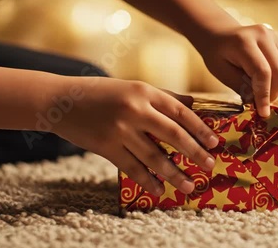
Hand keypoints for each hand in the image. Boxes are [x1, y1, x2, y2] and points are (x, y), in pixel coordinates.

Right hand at [51, 77, 218, 195]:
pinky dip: (147, 180)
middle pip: (173, 134)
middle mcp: (134, 109)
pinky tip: (158, 189)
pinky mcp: (105, 146)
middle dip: (194, 152)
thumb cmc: (102, 92)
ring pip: (154, 156)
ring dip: (173, 173)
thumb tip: (193, 104)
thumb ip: (163, 96)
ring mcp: (119, 129)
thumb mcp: (133, 87)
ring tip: (188, 185)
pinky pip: (132, 167)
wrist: (62, 100)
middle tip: (209, 165)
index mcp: (144, 91)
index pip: (180, 111)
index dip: (200, 128)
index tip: (214, 142)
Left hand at [195, 23, 277, 117]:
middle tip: (262, 106)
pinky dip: (276, 78)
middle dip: (273, 92)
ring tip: (258, 92)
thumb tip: (258, 104)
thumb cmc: (217, 54)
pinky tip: (261, 80)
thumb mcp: (222, 73)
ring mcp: (273, 35)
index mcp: (244, 42)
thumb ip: (241, 87)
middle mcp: (262, 35)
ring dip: (275, 86)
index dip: (264, 95)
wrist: (220, 33)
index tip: (263, 113)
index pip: (262, 72)